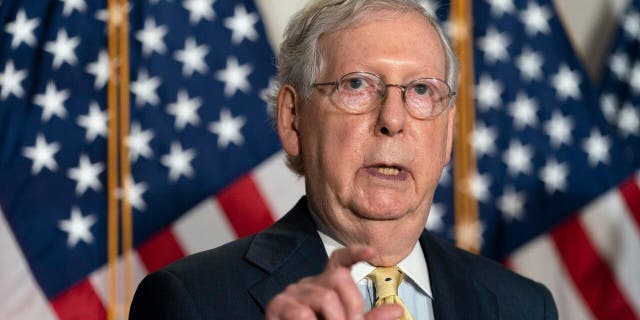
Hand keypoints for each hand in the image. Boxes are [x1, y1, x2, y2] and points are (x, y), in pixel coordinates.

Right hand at [265, 245, 403, 319]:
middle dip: (353, 306)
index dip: (354, 253)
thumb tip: (399, 310)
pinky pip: (303, 313)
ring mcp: (292, 293)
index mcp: (325, 286)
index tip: (372, 251)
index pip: (339, 261)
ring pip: (326, 298)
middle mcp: (308, 284)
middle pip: (339, 278)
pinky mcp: (277, 306)